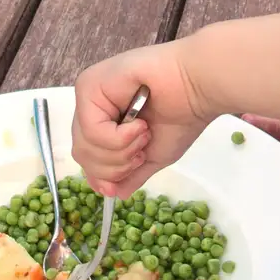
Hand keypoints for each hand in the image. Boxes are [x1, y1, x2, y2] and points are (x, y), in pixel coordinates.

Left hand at [71, 37, 208, 198]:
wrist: (197, 87)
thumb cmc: (181, 115)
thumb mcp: (153, 156)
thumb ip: (131, 174)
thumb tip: (114, 193)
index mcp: (103, 120)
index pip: (87, 157)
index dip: (103, 175)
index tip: (126, 177)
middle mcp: (91, 107)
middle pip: (83, 155)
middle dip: (115, 166)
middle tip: (141, 152)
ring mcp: (88, 96)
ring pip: (85, 146)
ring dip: (120, 151)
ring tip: (144, 133)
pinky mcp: (88, 86)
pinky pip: (91, 130)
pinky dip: (118, 138)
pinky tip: (139, 124)